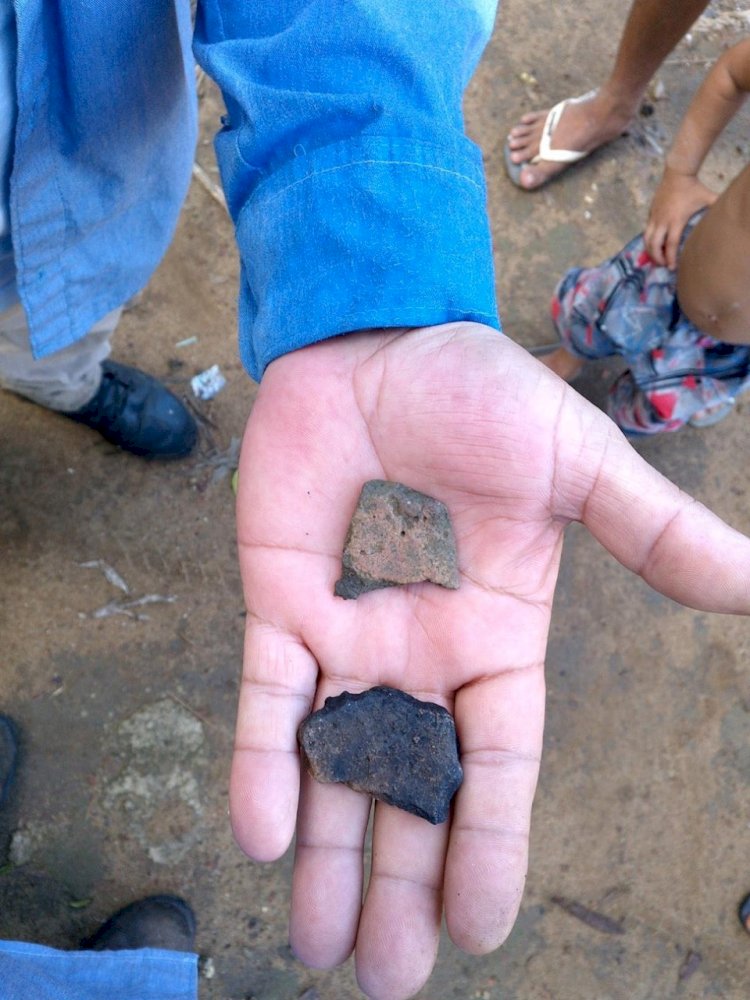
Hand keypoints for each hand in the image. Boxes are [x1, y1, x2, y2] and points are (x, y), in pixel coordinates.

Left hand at [232, 323, 749, 999]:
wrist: (380, 344)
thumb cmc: (478, 398)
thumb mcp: (575, 469)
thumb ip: (651, 533)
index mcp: (494, 637)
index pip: (498, 766)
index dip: (490, 846)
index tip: (480, 931)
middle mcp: (419, 655)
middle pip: (412, 790)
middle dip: (400, 881)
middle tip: (387, 978)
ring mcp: (346, 634)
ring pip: (334, 764)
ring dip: (328, 854)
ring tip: (317, 946)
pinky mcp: (280, 604)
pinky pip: (266, 699)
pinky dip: (263, 762)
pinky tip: (264, 835)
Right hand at [644, 167, 717, 268]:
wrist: (677, 173)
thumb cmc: (694, 187)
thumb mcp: (707, 198)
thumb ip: (716, 208)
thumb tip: (726, 216)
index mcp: (676, 220)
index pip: (671, 244)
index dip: (670, 257)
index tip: (672, 267)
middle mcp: (663, 220)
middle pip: (654, 245)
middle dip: (657, 258)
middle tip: (662, 265)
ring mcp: (655, 217)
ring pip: (646, 239)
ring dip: (649, 250)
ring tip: (654, 258)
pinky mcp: (650, 213)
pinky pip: (646, 231)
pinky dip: (648, 240)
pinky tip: (653, 244)